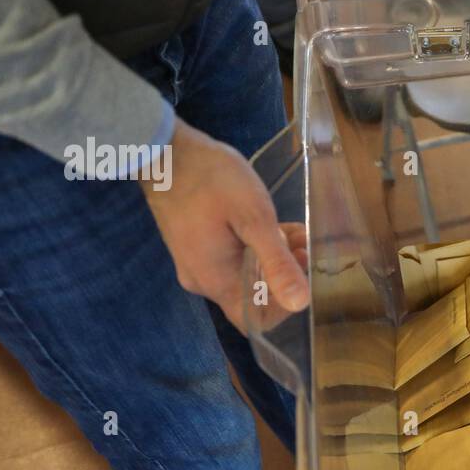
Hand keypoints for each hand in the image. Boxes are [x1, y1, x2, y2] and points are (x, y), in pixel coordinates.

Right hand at [142, 118, 309, 330]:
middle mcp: (203, 279)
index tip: (303, 275)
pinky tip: (275, 225)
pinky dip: (256, 247)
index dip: (284, 306)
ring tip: (297, 232)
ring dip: (273, 258)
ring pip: (244, 274)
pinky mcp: (196, 244)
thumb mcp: (253, 218)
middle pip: (251, 295)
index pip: (254, 319)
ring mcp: (196, 262)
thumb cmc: (211, 180)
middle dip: (284, 275)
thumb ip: (276, 262)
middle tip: (304, 248)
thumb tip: (300, 303)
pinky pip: (231, 258)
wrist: (165, 150)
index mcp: (215, 281)